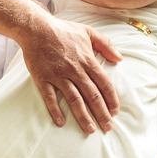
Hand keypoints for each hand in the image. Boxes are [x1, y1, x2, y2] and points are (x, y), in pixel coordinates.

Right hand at [21, 13, 122, 133]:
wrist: (36, 28)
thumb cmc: (63, 30)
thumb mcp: (89, 32)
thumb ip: (106, 44)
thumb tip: (120, 58)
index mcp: (87, 60)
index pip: (104, 83)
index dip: (111, 99)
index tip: (115, 112)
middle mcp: (75, 69)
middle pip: (92, 95)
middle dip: (102, 113)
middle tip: (108, 127)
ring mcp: (58, 75)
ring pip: (74, 99)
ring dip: (83, 116)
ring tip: (90, 129)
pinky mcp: (42, 78)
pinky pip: (50, 97)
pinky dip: (55, 110)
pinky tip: (61, 122)